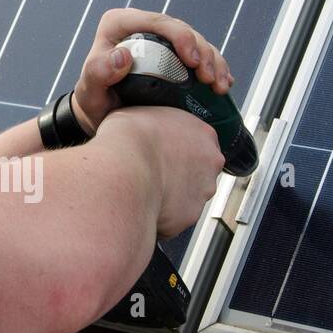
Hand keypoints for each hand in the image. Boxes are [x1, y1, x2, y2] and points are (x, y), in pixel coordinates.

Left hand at [70, 9, 234, 135]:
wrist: (102, 116)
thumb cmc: (93, 101)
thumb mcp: (90, 90)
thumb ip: (98, 73)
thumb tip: (123, 57)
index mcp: (120, 24)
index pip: (156, 21)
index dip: (181, 36)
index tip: (193, 61)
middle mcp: (142, 27)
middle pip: (182, 31)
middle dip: (202, 52)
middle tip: (209, 78)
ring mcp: (161, 41)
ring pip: (196, 42)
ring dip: (214, 62)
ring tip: (220, 86)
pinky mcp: (175, 56)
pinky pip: (200, 57)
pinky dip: (215, 69)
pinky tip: (224, 85)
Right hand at [95, 104, 225, 238]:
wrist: (121, 168)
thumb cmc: (128, 138)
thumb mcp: (141, 113)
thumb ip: (155, 125)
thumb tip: (143, 129)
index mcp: (204, 133)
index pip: (200, 144)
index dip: (179, 151)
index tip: (164, 154)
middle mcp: (210, 163)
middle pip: (198, 174)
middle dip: (178, 177)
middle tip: (152, 174)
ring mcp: (202, 192)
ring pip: (187, 199)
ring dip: (170, 198)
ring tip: (143, 191)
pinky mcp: (189, 217)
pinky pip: (174, 220)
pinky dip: (160, 216)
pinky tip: (141, 205)